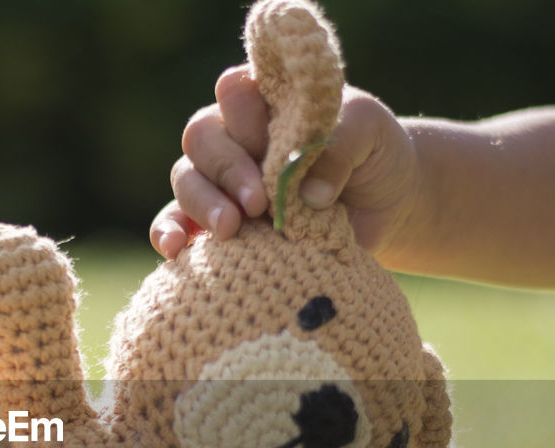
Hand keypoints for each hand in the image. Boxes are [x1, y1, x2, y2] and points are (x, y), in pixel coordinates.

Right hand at [150, 64, 421, 261]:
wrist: (383, 204)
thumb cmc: (371, 152)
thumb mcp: (367, 131)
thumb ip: (338, 148)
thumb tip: (308, 196)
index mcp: (265, 98)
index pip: (234, 92)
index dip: (245, 118)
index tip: (269, 147)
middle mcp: (234, 134)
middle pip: (202, 138)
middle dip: (226, 170)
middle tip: (256, 204)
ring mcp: (220, 180)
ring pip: (186, 179)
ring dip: (203, 203)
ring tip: (230, 230)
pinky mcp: (217, 223)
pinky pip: (177, 223)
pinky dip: (170, 233)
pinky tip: (175, 249)